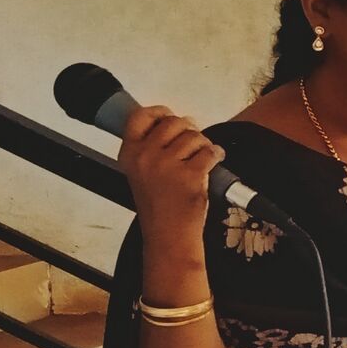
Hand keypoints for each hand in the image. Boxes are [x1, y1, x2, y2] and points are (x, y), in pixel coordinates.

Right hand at [119, 104, 222, 246]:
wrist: (167, 235)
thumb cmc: (158, 206)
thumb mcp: (141, 173)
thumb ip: (151, 147)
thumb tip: (177, 122)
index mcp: (130, 154)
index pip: (140, 116)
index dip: (160, 112)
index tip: (169, 116)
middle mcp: (145, 156)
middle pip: (174, 121)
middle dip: (189, 129)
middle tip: (193, 143)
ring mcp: (167, 165)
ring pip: (194, 135)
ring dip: (203, 144)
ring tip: (200, 159)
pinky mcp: (190, 174)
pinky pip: (210, 151)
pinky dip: (217, 154)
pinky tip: (214, 161)